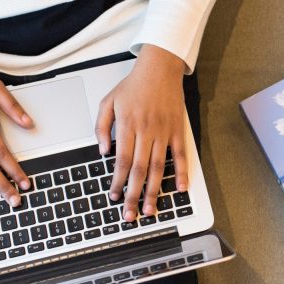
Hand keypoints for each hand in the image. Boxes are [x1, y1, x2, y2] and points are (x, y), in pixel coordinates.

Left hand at [95, 45, 189, 220]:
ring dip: (154, 190)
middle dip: (134, 194)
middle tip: (130, 214)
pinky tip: (179, 189)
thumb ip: (101, 127)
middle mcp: (147, 131)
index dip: (117, 181)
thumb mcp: (108, 101)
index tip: (114, 196)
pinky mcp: (178, 131)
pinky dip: (182, 173)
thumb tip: (103, 152)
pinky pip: (181, 155)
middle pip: (139, 169)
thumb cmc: (133, 85)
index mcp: (128, 126)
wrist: (160, 68)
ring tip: (150, 209)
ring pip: (158, 167)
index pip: (121, 161)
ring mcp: (164, 132)